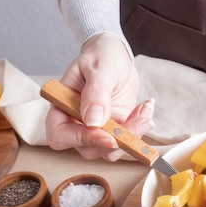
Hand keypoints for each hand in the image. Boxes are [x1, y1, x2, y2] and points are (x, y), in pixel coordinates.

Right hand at [45, 33, 154, 160]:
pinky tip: (144, 109)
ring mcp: (96, 129)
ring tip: (144, 110)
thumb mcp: (99, 69)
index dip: (82, 140)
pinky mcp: (114, 129)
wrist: (116, 56)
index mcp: (61, 107)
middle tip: (138, 119)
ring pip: (110, 151)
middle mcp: (76, 123)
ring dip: (132, 136)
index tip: (108, 136)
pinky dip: (139, 129)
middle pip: (89, 149)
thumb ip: (95, 93)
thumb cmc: (101, 56)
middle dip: (117, 139)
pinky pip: (126, 141)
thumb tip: (92, 120)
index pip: (61, 136)